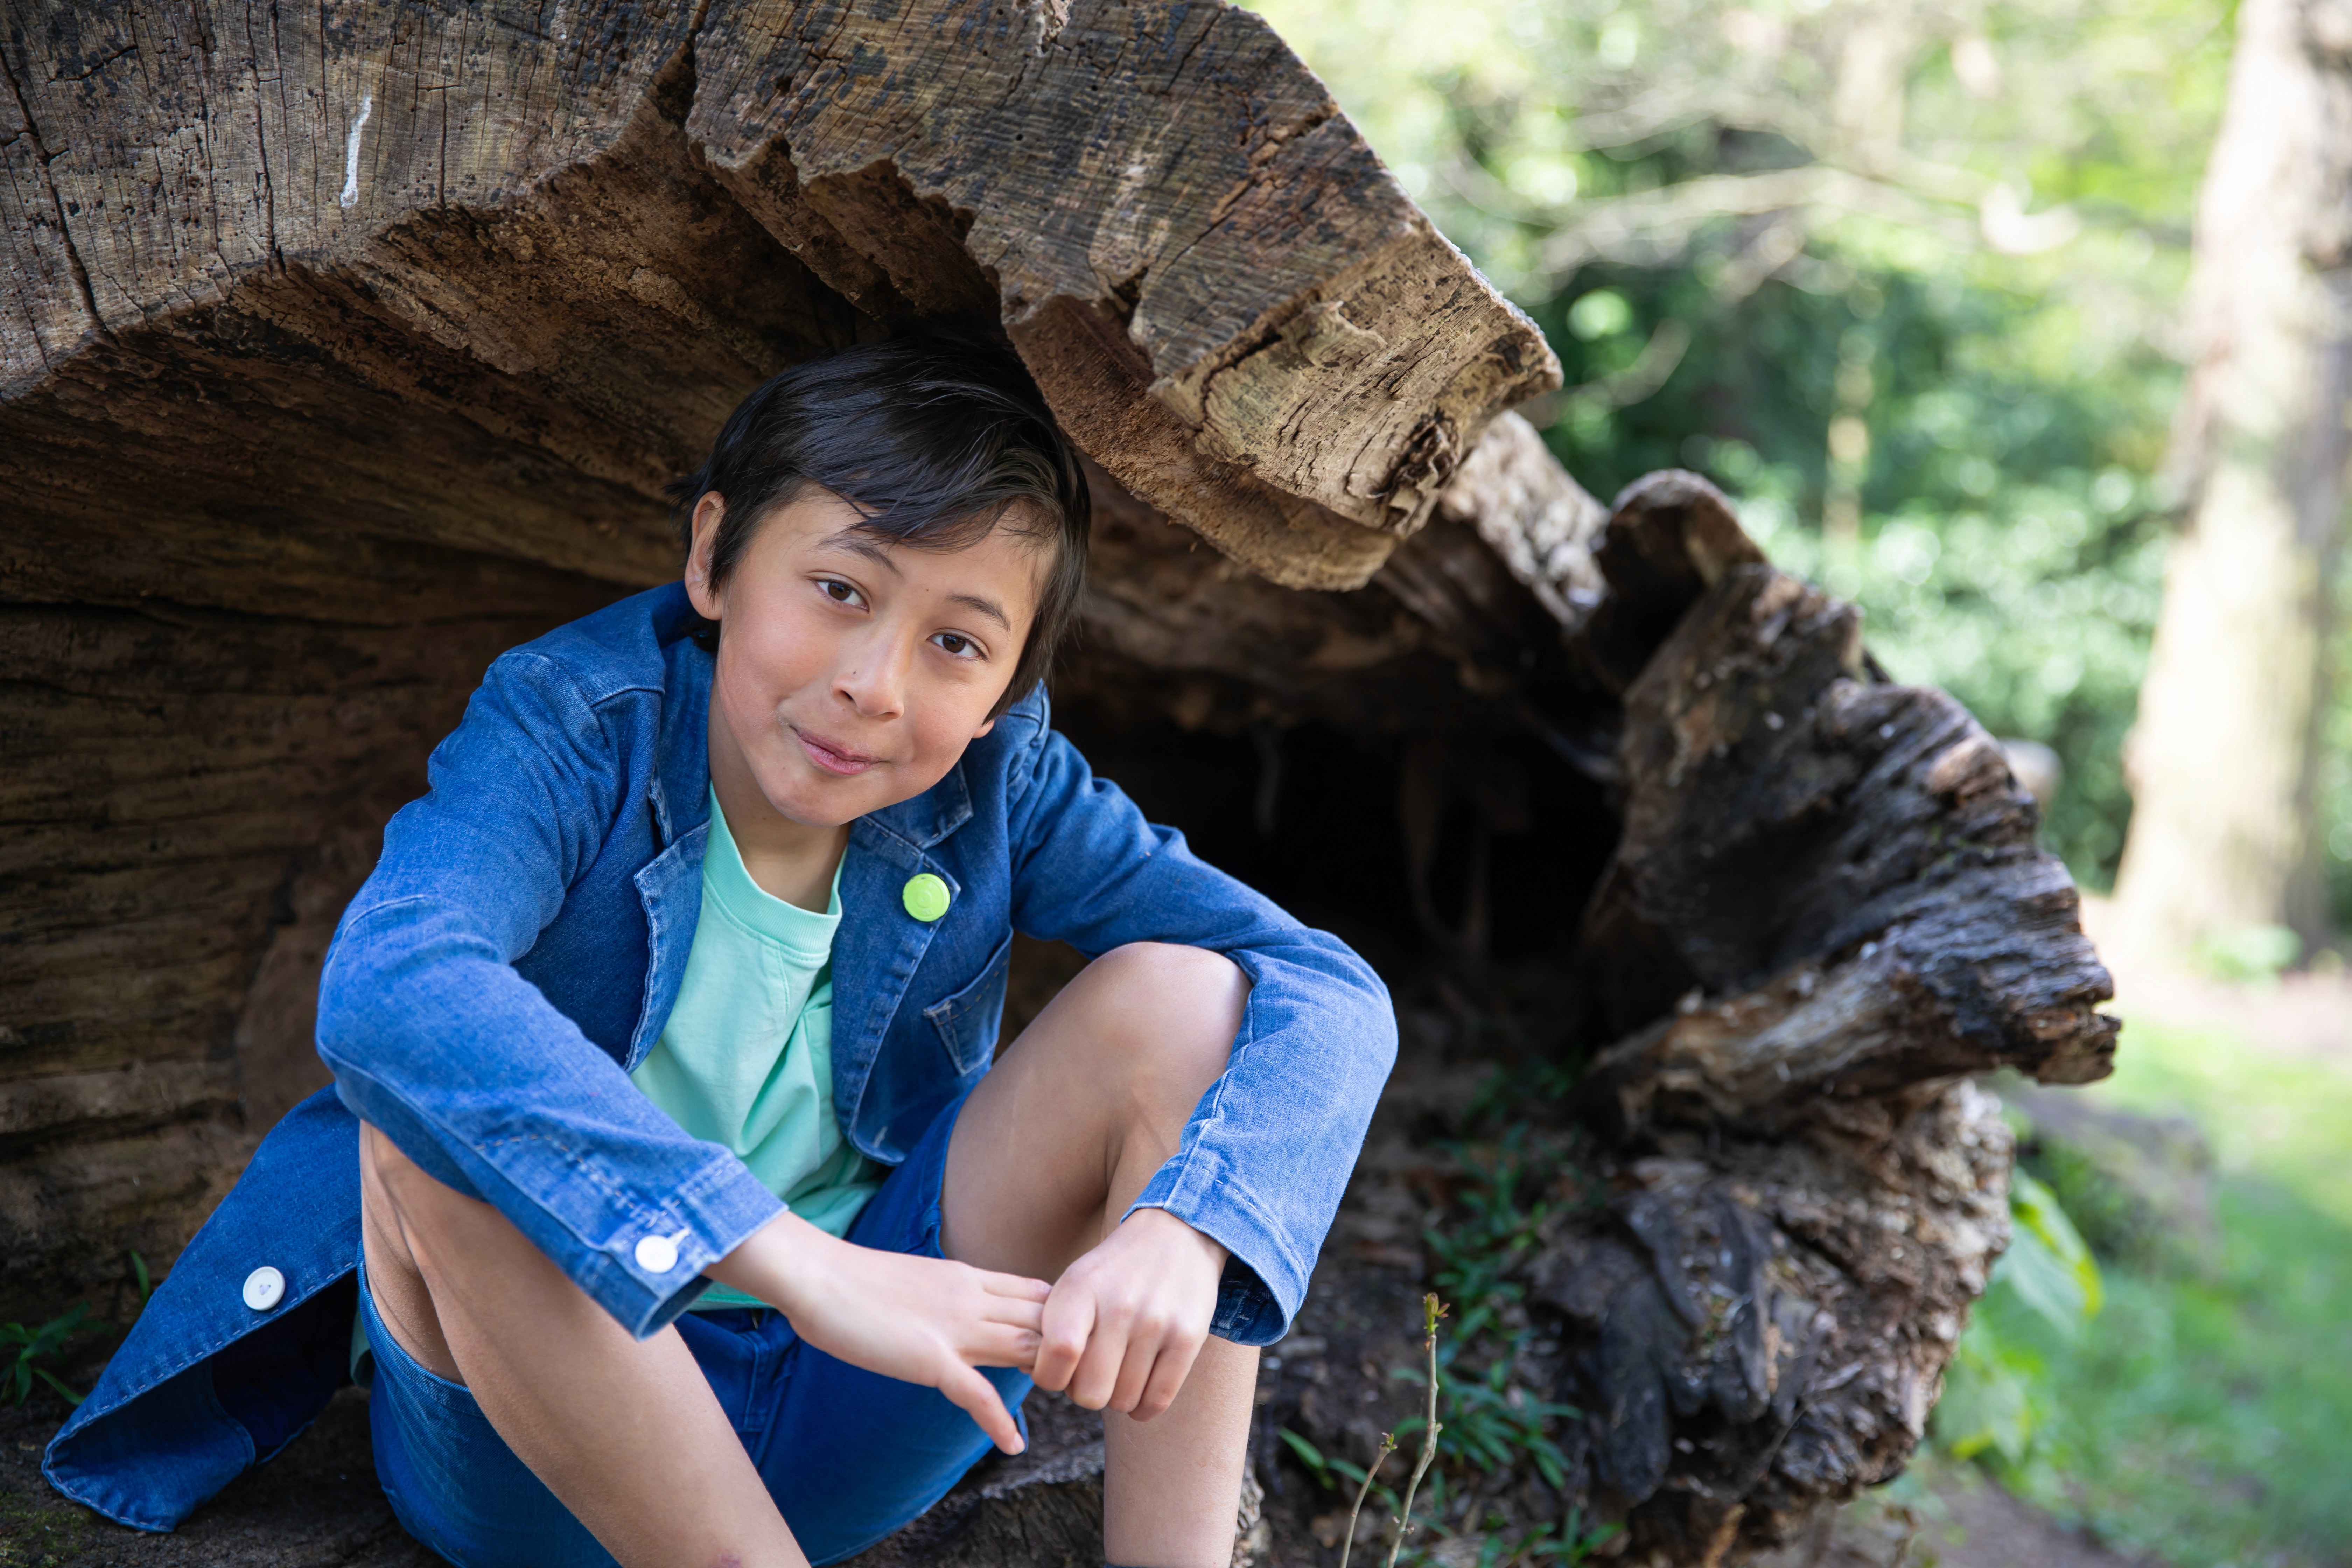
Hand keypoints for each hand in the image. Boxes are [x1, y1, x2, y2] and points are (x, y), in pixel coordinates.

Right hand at [707, 1212, 1050, 1452]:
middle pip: (1043, 1319)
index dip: (1067, 1315)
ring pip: (1024, 1348)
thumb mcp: (924, 1280)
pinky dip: (999, 1422)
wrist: (818, 1274)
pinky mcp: (929, 1358)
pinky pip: (976, 1394)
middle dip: (1072, 1347)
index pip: (1039, 1292)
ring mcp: (953, 1328)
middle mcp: (972, 1298)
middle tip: (1090, 1377)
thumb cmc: (859, 1281)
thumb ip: (955, 1294)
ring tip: (1071, 1401)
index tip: (1081, 1339)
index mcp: (970, 1277)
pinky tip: (1014, 1443)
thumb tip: (975, 1310)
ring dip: (1052, 1376)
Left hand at [1033, 1207, 1225, 1420]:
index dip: (1050, 1377)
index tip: (1058, 1368)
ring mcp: (1157, 1323)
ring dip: (1117, 1396)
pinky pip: (1157, 1400)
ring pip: (1124, 1402)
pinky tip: (1141, 1387)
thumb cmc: (1113, 1272)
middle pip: (1090, 1393)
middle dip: (1085, 1391)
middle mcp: (1120, 1305)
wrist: (1175, 1236)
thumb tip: (1027, 1372)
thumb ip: (1051, 1326)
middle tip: (1092, 1371)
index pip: (1056, 1355)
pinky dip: (1144, 1406)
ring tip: (1119, 1370)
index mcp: (1081, 1288)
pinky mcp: (1188, 1338)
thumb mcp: (1074, 1282)